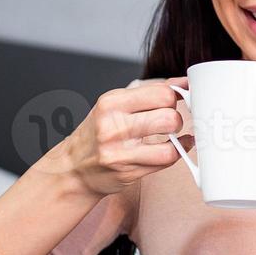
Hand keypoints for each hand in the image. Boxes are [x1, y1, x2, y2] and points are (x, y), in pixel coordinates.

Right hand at [56, 77, 192, 197]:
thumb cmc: (96, 134)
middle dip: (176, 118)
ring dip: (177, 138)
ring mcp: (120, 151)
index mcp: (111, 102)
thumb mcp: (115, 106)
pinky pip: (166, 159)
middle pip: (169, 116)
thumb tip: (182, 83)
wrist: (72, 168)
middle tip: (170, 122)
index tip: (178, 100)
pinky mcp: (128, 171)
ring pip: (170, 140)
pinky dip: (177, 152)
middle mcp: (113, 125)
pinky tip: (175, 147)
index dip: (175, 96)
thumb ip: (148, 94)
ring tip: (170, 136)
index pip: (161, 93)